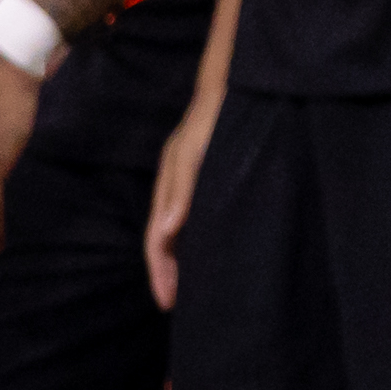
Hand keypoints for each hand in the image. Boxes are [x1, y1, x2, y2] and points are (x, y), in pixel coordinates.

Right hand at [146, 90, 222, 309]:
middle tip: (175, 304)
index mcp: (168, 184)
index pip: (157, 239)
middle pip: (164, 239)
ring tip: (189, 289)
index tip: (168, 302)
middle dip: (167, 273)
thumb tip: (165, 233)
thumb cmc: (213, 116)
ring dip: (181, 260)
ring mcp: (191, 181)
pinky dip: (195, 239)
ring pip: (178, 231)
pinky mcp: (209, 175)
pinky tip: (207, 251)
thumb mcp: (193, 151)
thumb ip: (181, 190)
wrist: (233, 85)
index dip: (160, 271)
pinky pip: (196, 216)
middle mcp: (176, 186)